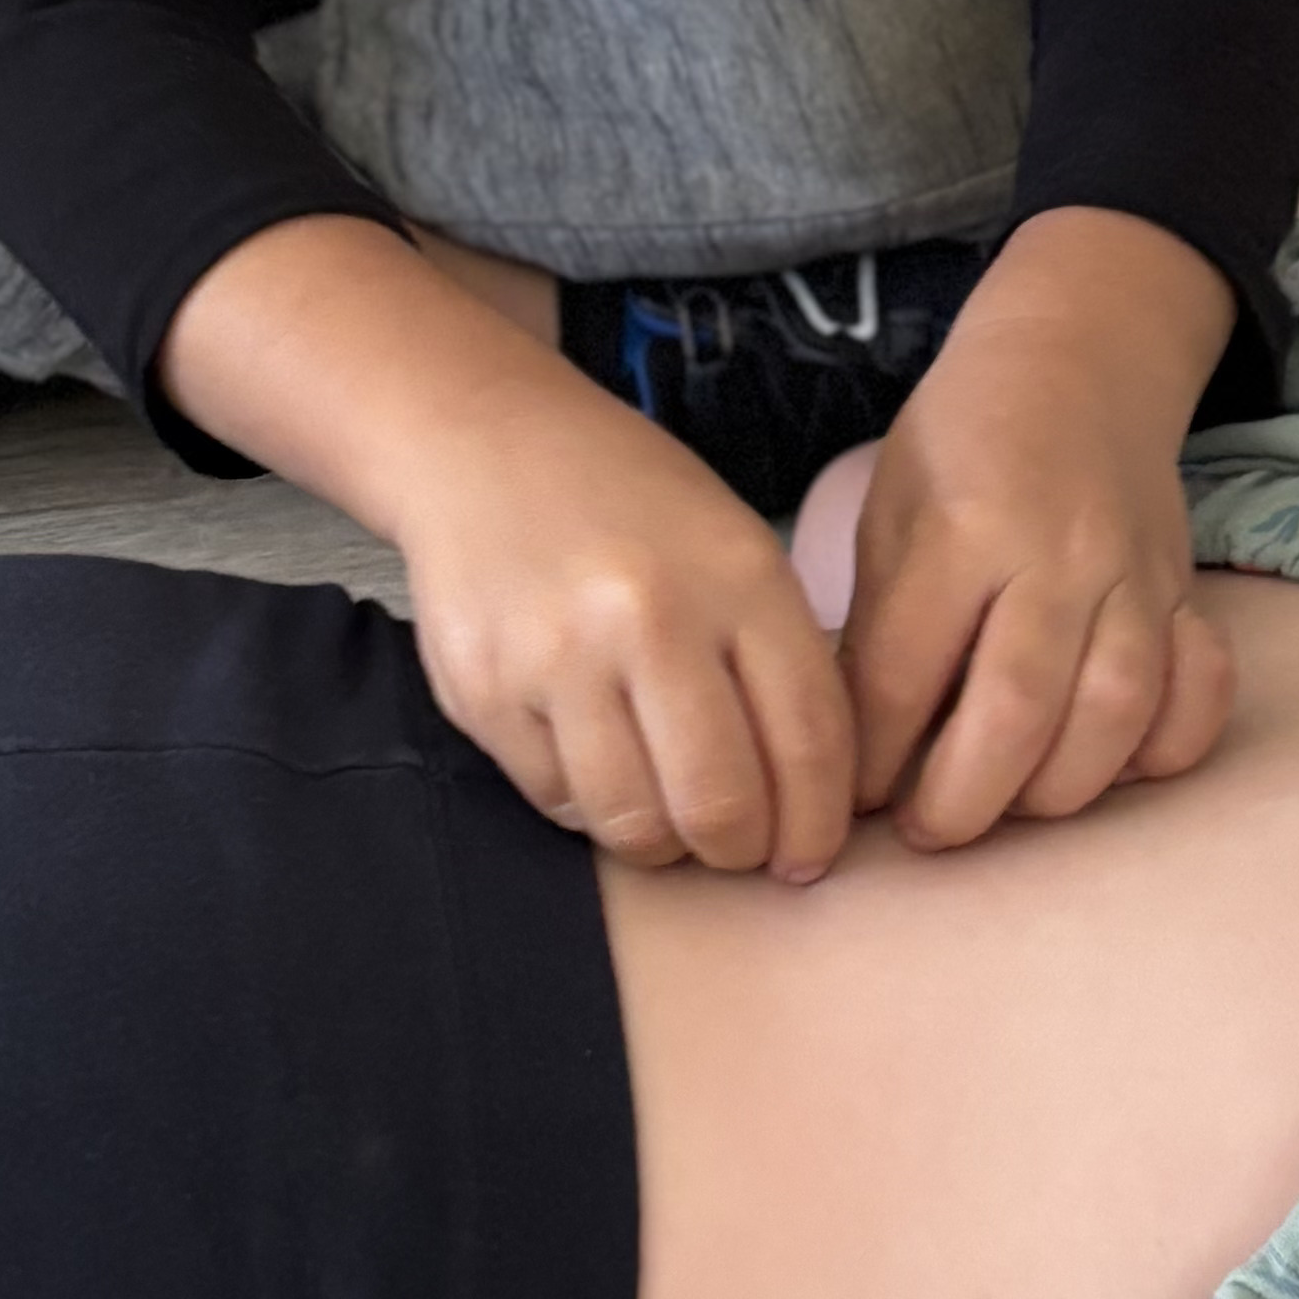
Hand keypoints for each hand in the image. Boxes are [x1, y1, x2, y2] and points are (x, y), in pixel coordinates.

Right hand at [160, 217, 852, 873]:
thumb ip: (780, 661)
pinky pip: (557, 802)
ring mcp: (555, 658)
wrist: (483, 444)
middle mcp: (647, 617)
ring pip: (633, 823)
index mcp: (737, 576)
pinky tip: (599, 764)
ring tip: (667, 815)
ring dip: (663, 844)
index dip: (817, 823)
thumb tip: (816, 802)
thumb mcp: (734, 549)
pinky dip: (588, 807)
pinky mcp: (481, 691)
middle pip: (720, 804)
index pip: (809, 740)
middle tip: (735, 847)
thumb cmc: (628, 507)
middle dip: (739, 851)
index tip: (808, 855)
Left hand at [839, 209, 1239, 848]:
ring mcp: (1135, 577)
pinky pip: (1199, 689)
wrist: (1080, 359)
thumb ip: (881, 628)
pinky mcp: (1186, 593)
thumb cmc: (964, 442)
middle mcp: (1057, 556)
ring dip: (1059, 788)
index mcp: (962, 530)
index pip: (908, 675)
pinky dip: (1166, 747)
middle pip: (1018, 711)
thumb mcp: (890, 511)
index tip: (851, 800)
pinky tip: (1116, 768)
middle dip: (963, 800)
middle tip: (929, 833)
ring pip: (1116, 713)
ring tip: (1011, 806)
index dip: (874, 759)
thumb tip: (859, 755)